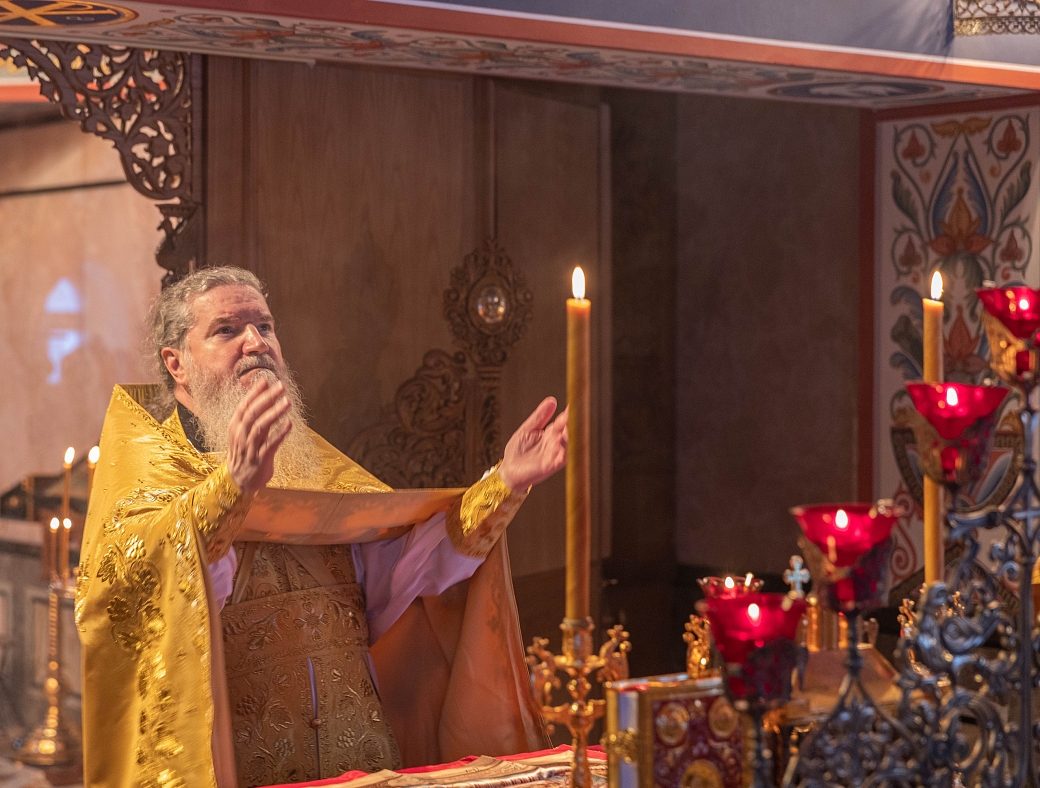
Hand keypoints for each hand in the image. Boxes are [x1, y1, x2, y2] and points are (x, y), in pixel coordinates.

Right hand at [226, 377, 292, 493]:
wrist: (238, 480)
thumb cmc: (244, 452)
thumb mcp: (244, 432)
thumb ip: (254, 415)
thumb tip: (266, 393)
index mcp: (235, 427)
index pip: (244, 406)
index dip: (255, 393)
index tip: (266, 381)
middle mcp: (241, 435)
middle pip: (253, 413)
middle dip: (267, 398)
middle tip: (281, 387)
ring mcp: (250, 448)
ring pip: (261, 427)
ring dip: (275, 413)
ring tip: (287, 402)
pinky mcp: (260, 459)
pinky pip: (270, 445)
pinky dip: (280, 433)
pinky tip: (289, 424)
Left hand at [498, 397, 567, 491]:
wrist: (509, 471)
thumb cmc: (518, 450)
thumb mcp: (527, 429)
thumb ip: (539, 416)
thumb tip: (552, 400)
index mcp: (551, 433)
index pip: (563, 421)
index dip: (569, 413)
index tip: (574, 404)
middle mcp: (555, 443)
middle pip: (568, 432)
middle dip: (572, 424)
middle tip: (576, 414)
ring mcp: (554, 455)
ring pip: (568, 445)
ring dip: (571, 438)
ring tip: (572, 428)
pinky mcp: (550, 466)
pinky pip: (561, 460)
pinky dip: (565, 454)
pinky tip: (565, 447)